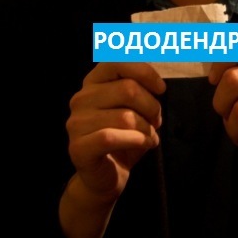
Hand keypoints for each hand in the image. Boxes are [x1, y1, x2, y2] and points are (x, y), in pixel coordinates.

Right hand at [60, 62, 165, 237]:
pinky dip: (137, 141)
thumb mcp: (136, 107)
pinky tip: (144, 145)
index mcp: (94, 81)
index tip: (161, 89)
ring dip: (147, 129)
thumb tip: (158, 81)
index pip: (118, 61)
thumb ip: (142, 88)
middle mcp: (81, 98)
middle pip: (128, 89)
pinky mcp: (78, 147)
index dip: (145, 72)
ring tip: (150, 136)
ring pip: (125, 116)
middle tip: (156, 121)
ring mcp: (76, 123)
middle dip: (152, 107)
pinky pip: (112, 137)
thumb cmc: (125, 136)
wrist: (108, 176)